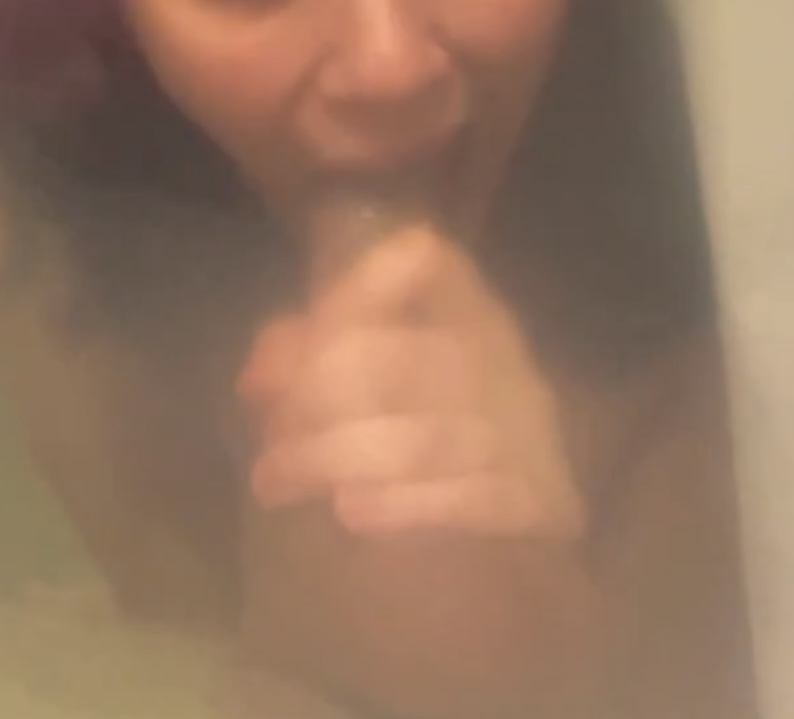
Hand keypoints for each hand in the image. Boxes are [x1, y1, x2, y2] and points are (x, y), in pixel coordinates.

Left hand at [238, 226, 585, 541]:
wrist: (519, 531)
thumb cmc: (431, 435)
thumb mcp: (379, 381)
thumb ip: (314, 356)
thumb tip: (255, 377)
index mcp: (469, 310)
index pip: (429, 261)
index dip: (363, 285)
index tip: (309, 327)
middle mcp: (501, 358)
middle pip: (401, 356)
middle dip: (316, 396)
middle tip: (268, 439)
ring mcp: (524, 428)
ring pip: (419, 435)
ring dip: (333, 458)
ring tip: (274, 482)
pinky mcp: (538, 496)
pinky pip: (465, 496)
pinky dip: (401, 505)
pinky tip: (351, 514)